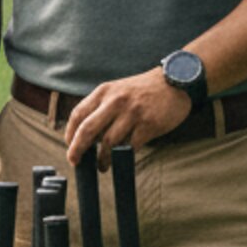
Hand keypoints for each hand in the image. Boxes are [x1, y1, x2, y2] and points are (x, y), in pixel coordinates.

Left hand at [63, 68, 191, 166]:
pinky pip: (130, 146)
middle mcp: (115, 101)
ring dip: (102, 159)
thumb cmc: (143, 91)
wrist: (176, 80)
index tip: (70, 148)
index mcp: (103, 92)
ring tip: (102, 166)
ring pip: (108, 142)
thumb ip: (101, 108)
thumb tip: (85, 138)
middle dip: (77, 150)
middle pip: (87, 130)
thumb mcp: (117, 91)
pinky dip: (123, 156)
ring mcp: (132, 112)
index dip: (70, 134)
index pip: (78, 115)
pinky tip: (121, 160)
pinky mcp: (149, 124)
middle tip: (75, 162)